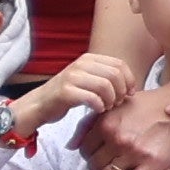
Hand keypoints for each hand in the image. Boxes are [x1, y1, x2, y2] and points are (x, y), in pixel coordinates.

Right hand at [0, 52, 137, 144]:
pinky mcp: (65, 92)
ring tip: (106, 107)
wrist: (39, 105)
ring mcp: (72, 77)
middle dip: (120, 91)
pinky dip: (99, 106)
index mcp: (88, 58)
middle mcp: (80, 64)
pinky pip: (93, 98)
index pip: (119, 64)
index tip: (128, 94)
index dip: (129, 80)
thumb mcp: (87, 79)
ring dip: (110, 100)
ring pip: (105, 86)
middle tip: (116, 103)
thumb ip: (105, 77)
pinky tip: (97, 110)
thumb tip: (131, 85)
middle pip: (114, 75)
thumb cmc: (67, 95)